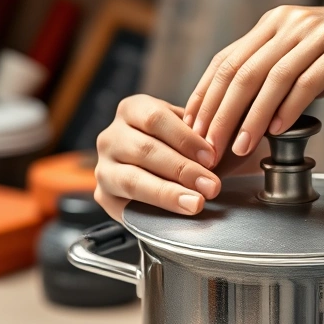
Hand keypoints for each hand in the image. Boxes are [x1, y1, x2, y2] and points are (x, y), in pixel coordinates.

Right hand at [94, 94, 222, 219]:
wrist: (159, 179)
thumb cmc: (178, 150)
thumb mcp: (188, 133)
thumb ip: (200, 136)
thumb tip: (220, 145)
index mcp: (132, 110)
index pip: (155, 118)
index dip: (185, 139)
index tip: (212, 158)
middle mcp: (111, 136)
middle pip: (145, 150)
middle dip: (183, 170)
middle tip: (212, 186)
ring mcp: (103, 167)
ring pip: (133, 179)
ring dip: (168, 193)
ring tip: (196, 202)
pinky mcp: (103, 196)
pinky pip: (126, 204)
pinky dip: (153, 209)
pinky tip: (175, 212)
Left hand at [184, 0, 323, 161]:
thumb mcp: (314, 61)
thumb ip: (285, 82)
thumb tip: (255, 117)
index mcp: (276, 25)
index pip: (227, 62)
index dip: (205, 98)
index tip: (193, 132)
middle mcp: (290, 25)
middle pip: (240, 72)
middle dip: (219, 114)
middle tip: (207, 149)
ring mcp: (317, 35)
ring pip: (269, 79)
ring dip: (249, 118)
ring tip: (238, 148)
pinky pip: (307, 82)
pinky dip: (288, 109)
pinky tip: (276, 132)